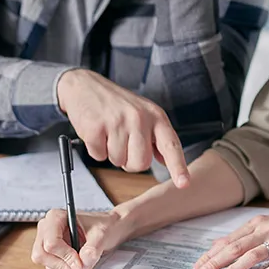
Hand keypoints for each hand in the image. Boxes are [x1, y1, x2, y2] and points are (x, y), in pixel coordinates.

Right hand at [31, 208, 133, 268]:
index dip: (65, 256)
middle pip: (42, 256)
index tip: (80, 264)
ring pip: (49, 267)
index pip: (51, 242)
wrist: (110, 229)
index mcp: (56, 217)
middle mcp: (47, 230)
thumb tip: (82, 264)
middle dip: (63, 267)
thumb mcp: (102, 233)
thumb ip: (92, 248)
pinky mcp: (53, 256)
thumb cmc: (104, 225)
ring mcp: (48, 244)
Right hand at [57, 69, 189, 187]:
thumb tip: (166, 161)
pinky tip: (97, 132)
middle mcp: (140, 118)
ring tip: (109, 132)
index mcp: (156, 116)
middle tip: (122, 143)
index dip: (178, 166)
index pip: (171, 145)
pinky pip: (98, 156)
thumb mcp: (144, 114)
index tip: (184, 183)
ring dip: (111, 153)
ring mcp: (117, 122)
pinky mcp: (96, 127)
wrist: (85, 85)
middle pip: (141, 163)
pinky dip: (96, 149)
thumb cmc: (117, 104)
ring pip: (118, 161)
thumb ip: (156, 137)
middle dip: (130, 162)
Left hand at [192, 211, 268, 268]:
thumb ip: (243, 235)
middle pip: (236, 248)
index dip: (212, 254)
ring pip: (252, 256)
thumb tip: (218, 245)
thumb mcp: (265, 224)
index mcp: (257, 224)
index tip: (198, 265)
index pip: (229, 241)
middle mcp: (266, 230)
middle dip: (216, 262)